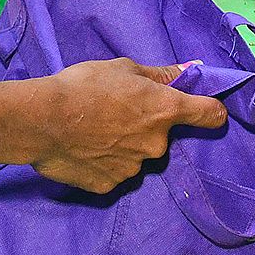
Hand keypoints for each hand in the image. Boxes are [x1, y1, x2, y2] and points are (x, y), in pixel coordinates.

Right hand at [31, 59, 229, 191]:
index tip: (209, 111)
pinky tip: (83, 151)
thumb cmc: (84, 86)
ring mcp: (134, 169)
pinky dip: (103, 164)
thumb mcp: (123, 68)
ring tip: (93, 134)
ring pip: (136, 157)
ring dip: (123, 147)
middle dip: (144, 128)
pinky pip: (114, 173)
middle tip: (114, 115)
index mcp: (165, 110)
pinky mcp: (109, 186)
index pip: (209, 114)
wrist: (42, 120)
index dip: (211, 111)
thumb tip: (187, 72)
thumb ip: (159, 75)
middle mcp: (157, 144)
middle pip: (161, 137)